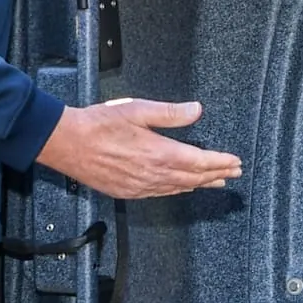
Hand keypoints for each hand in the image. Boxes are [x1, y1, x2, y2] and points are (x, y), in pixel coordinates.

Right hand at [35, 98, 241, 197]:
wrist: (67, 143)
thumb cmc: (99, 123)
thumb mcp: (138, 109)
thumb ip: (170, 113)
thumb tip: (196, 110)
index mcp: (159, 153)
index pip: (199, 162)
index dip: (220, 163)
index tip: (236, 162)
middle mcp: (152, 174)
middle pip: (193, 178)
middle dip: (216, 175)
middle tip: (234, 173)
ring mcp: (139, 186)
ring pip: (178, 188)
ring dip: (199, 184)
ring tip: (216, 181)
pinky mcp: (127, 191)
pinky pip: (160, 193)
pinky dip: (177, 190)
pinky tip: (183, 187)